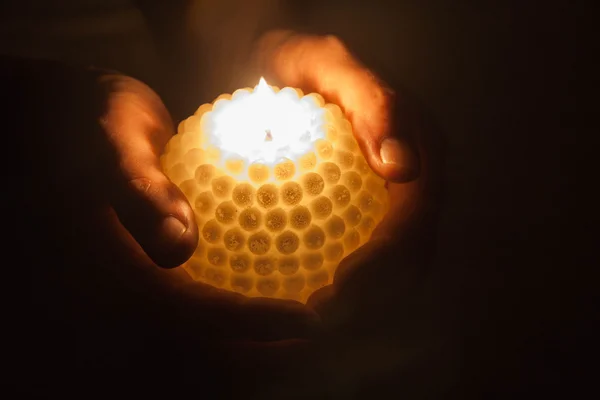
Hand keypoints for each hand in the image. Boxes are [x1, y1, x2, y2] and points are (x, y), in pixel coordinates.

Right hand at [4, 60, 319, 374]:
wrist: (83, 125)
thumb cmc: (98, 124)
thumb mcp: (112, 140)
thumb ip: (136, 189)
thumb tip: (178, 247)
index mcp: (117, 274)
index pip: (190, 316)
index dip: (251, 326)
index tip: (310, 321)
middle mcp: (133, 295)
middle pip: (208, 348)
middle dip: (268, 351)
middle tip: (328, 331)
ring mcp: (151, 290)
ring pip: (212, 338)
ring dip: (267, 342)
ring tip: (324, 322)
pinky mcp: (167, 279)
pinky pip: (214, 305)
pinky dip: (255, 310)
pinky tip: (301, 288)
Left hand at [252, 32, 441, 382]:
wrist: (288, 72)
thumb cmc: (305, 67)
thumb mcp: (329, 64)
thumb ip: (373, 104)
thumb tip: (404, 168)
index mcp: (424, 155)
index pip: (415, 223)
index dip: (387, 264)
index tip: (338, 287)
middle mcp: (418, 189)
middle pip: (409, 261)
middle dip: (372, 301)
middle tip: (316, 320)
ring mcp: (395, 207)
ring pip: (391, 274)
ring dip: (356, 307)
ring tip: (305, 322)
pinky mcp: (368, 218)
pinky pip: (361, 261)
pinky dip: (338, 288)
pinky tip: (297, 300)